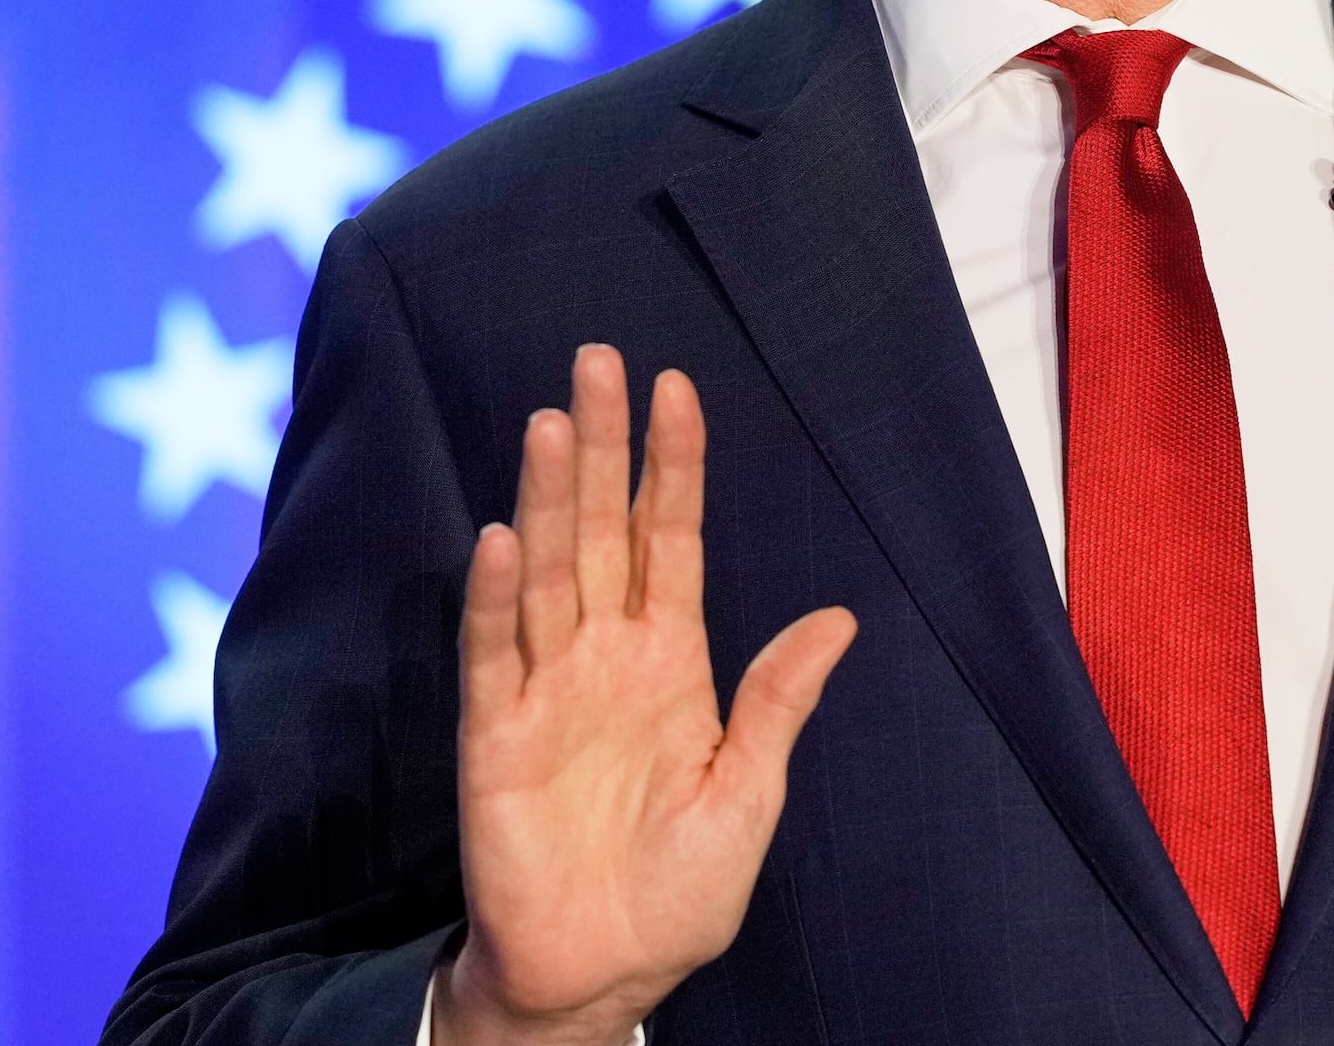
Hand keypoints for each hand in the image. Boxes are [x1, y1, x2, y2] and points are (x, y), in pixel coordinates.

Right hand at [432, 346, 857, 1045]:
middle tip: (598, 357)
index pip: (668, 540)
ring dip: (545, 498)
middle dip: (599, 446)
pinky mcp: (495, 738)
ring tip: (549, 420)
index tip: (674, 386)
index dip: (670, 466)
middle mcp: (603, 657)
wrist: (605, 975)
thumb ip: (777, 701)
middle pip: (599, 530)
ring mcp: (545, 691)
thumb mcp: (749, 791)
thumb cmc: (681, 890)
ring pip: (546, 573)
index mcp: (670, 661)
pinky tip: (501, 540)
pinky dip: (495, 601)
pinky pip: (493, 657)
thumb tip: (840, 616)